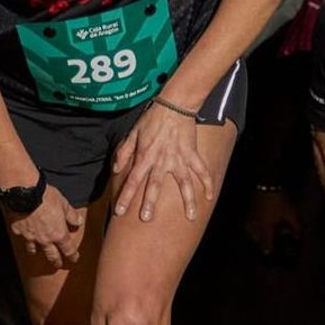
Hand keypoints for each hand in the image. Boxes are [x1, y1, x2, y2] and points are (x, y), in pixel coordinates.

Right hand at [10, 184, 83, 270]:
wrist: (25, 194)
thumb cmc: (47, 197)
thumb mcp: (64, 204)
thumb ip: (71, 215)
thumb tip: (79, 221)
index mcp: (58, 233)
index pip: (68, 249)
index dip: (72, 255)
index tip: (74, 259)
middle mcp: (44, 239)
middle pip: (51, 255)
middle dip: (55, 261)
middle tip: (57, 265)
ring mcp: (30, 236)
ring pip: (33, 249)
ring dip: (36, 251)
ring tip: (36, 252)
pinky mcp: (18, 230)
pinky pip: (21, 236)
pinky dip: (22, 236)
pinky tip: (22, 235)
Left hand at [111, 101, 214, 222]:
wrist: (174, 105)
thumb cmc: (152, 118)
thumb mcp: (133, 133)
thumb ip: (124, 152)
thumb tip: (116, 169)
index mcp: (145, 156)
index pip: (132, 180)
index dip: (125, 196)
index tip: (119, 211)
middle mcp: (162, 161)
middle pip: (155, 185)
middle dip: (150, 203)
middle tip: (146, 219)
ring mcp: (179, 159)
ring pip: (184, 183)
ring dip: (188, 200)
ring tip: (190, 216)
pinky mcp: (192, 154)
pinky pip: (201, 170)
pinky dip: (207, 183)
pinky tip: (209, 197)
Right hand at [245, 188, 302, 257]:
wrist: (267, 185)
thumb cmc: (279, 200)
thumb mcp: (290, 214)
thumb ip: (295, 227)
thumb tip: (298, 237)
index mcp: (266, 229)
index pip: (266, 246)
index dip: (270, 253)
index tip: (273, 257)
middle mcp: (255, 228)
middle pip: (258, 242)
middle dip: (264, 245)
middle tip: (270, 248)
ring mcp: (250, 221)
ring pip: (253, 235)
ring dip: (259, 238)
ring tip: (265, 238)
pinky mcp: (248, 214)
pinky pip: (250, 227)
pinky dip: (254, 230)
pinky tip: (260, 228)